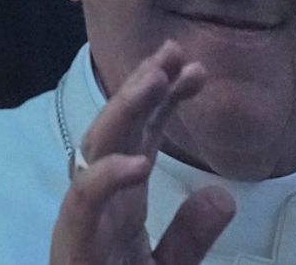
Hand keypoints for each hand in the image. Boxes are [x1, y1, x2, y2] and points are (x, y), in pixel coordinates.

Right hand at [50, 40, 235, 264]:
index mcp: (122, 206)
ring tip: (154, 79)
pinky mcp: (73, 252)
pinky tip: (136, 162)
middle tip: (173, 51)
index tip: (195, 67)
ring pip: (94, 154)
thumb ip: (192, 237)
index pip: (141, 139)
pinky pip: (82, 209)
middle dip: (141, 89)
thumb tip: (223, 196)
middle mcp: (99, 207)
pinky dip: (105, 180)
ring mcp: (83, 226)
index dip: (164, 100)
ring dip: (123, 112)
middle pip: (116, 133)